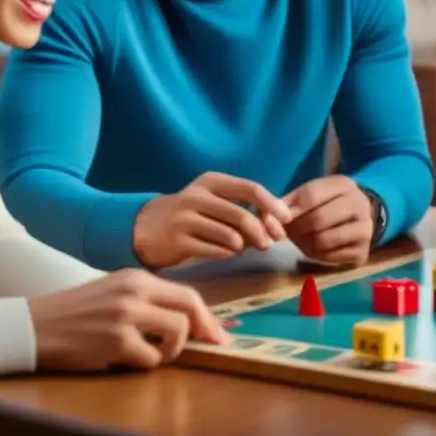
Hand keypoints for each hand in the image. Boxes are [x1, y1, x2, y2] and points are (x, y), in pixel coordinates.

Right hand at [28, 269, 226, 371]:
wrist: (34, 325)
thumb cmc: (77, 311)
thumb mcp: (115, 290)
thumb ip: (148, 299)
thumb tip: (187, 318)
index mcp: (137, 277)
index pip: (187, 293)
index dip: (206, 314)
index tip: (216, 331)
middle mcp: (135, 292)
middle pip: (189, 308)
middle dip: (205, 328)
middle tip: (210, 344)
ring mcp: (126, 316)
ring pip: (177, 333)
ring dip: (171, 350)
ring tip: (150, 352)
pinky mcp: (116, 341)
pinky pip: (151, 358)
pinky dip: (145, 364)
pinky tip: (126, 359)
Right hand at [133, 172, 290, 267]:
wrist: (148, 227)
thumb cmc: (193, 214)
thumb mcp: (215, 201)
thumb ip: (243, 208)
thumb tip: (277, 226)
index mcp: (212, 181)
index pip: (250, 188)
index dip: (272, 205)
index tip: (287, 220)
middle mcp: (197, 196)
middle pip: (243, 216)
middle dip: (262, 232)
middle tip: (268, 244)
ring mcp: (185, 218)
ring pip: (230, 236)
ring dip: (244, 245)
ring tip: (242, 247)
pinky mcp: (177, 241)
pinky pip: (215, 251)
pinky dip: (227, 254)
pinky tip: (226, 252)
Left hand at [282, 175, 374, 266]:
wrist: (360, 216)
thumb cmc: (330, 203)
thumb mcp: (315, 193)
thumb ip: (294, 201)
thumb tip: (273, 212)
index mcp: (345, 184)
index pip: (312, 195)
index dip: (291, 209)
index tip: (279, 219)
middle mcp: (359, 204)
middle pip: (319, 219)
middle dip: (297, 229)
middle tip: (287, 233)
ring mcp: (365, 229)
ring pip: (324, 240)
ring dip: (304, 244)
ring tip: (298, 241)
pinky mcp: (362, 251)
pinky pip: (331, 257)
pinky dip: (316, 255)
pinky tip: (312, 249)